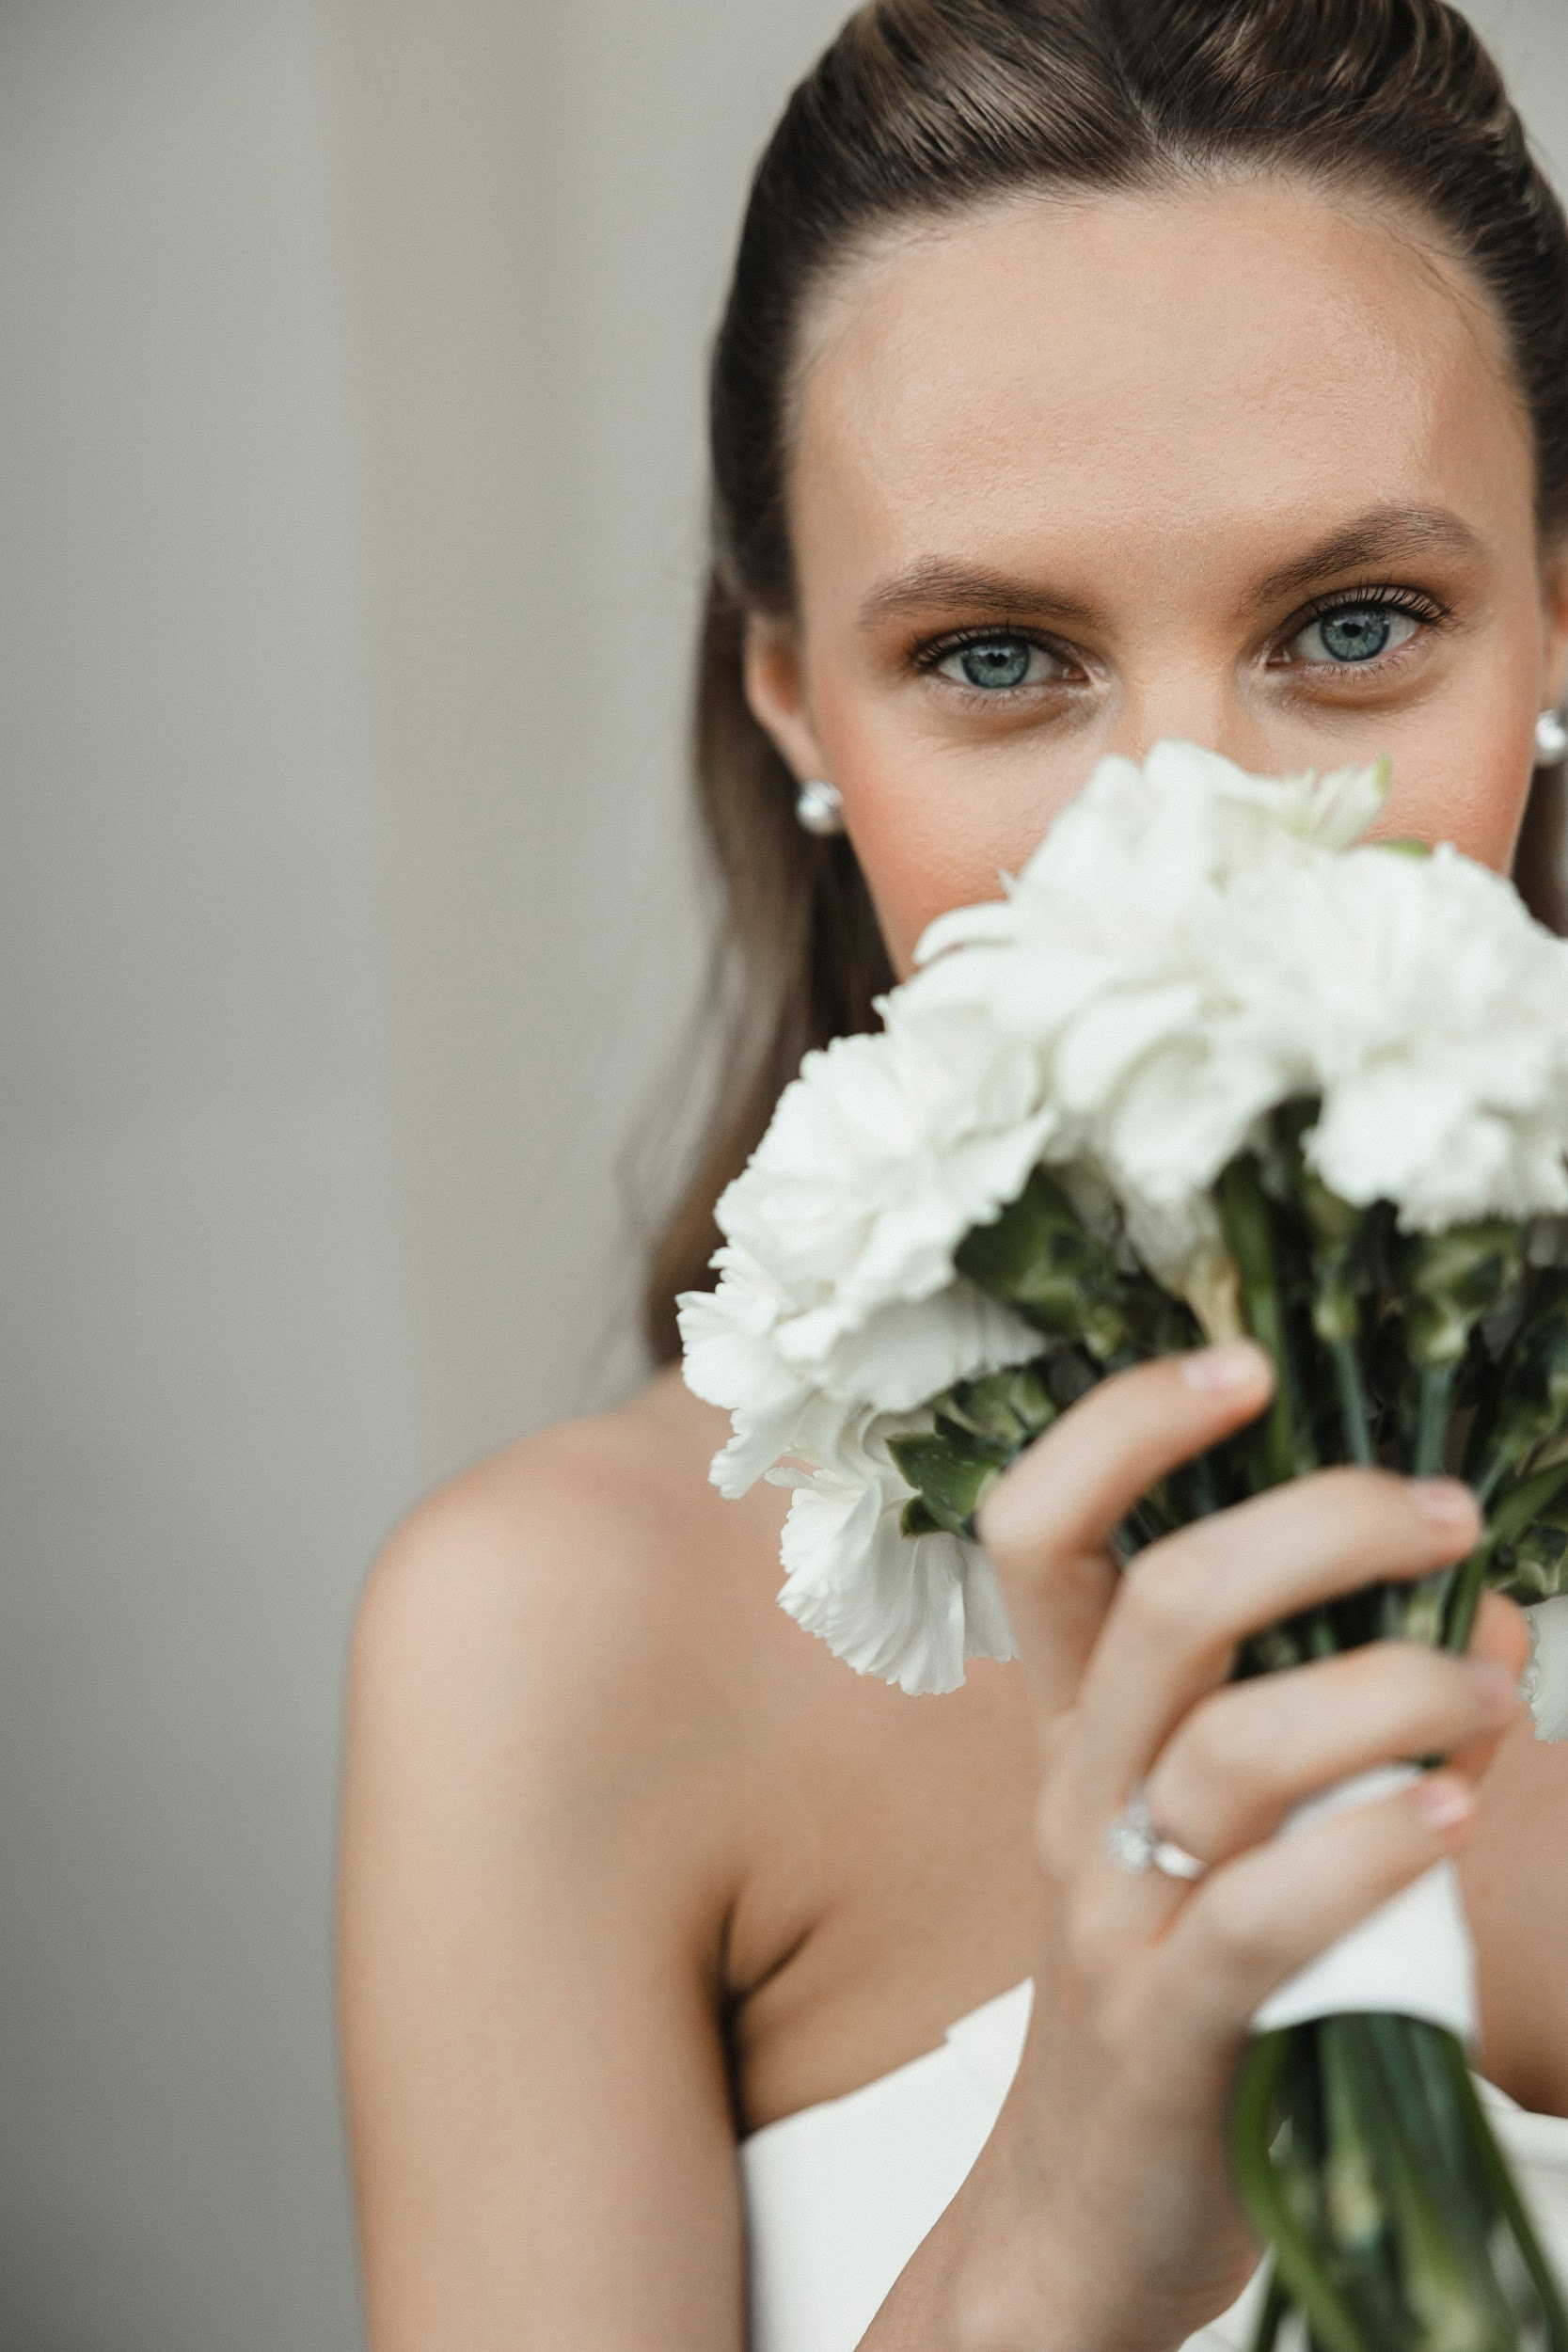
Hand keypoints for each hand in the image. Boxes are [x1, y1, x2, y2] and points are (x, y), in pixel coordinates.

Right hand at [936, 1341, 1528, 2351]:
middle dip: (1313, 1527)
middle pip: (1159, 1607)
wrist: (1087, 2212)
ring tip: (1486, 1700)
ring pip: (1227, 1750)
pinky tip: (1451, 1820)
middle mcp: (1079, 1796)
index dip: (1121, 1429)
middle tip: (1443, 1514)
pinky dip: (1371, 1850)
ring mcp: (1111, 1913)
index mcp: (1082, 1727)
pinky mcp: (1165, 2033)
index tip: (1243, 1365)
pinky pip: (1262, 1916)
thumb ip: (1342, 1719)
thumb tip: (1490, 1618)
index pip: (1039, 1533)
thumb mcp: (1230, 1838)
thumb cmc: (1180, 1988)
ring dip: (1385, 1694)